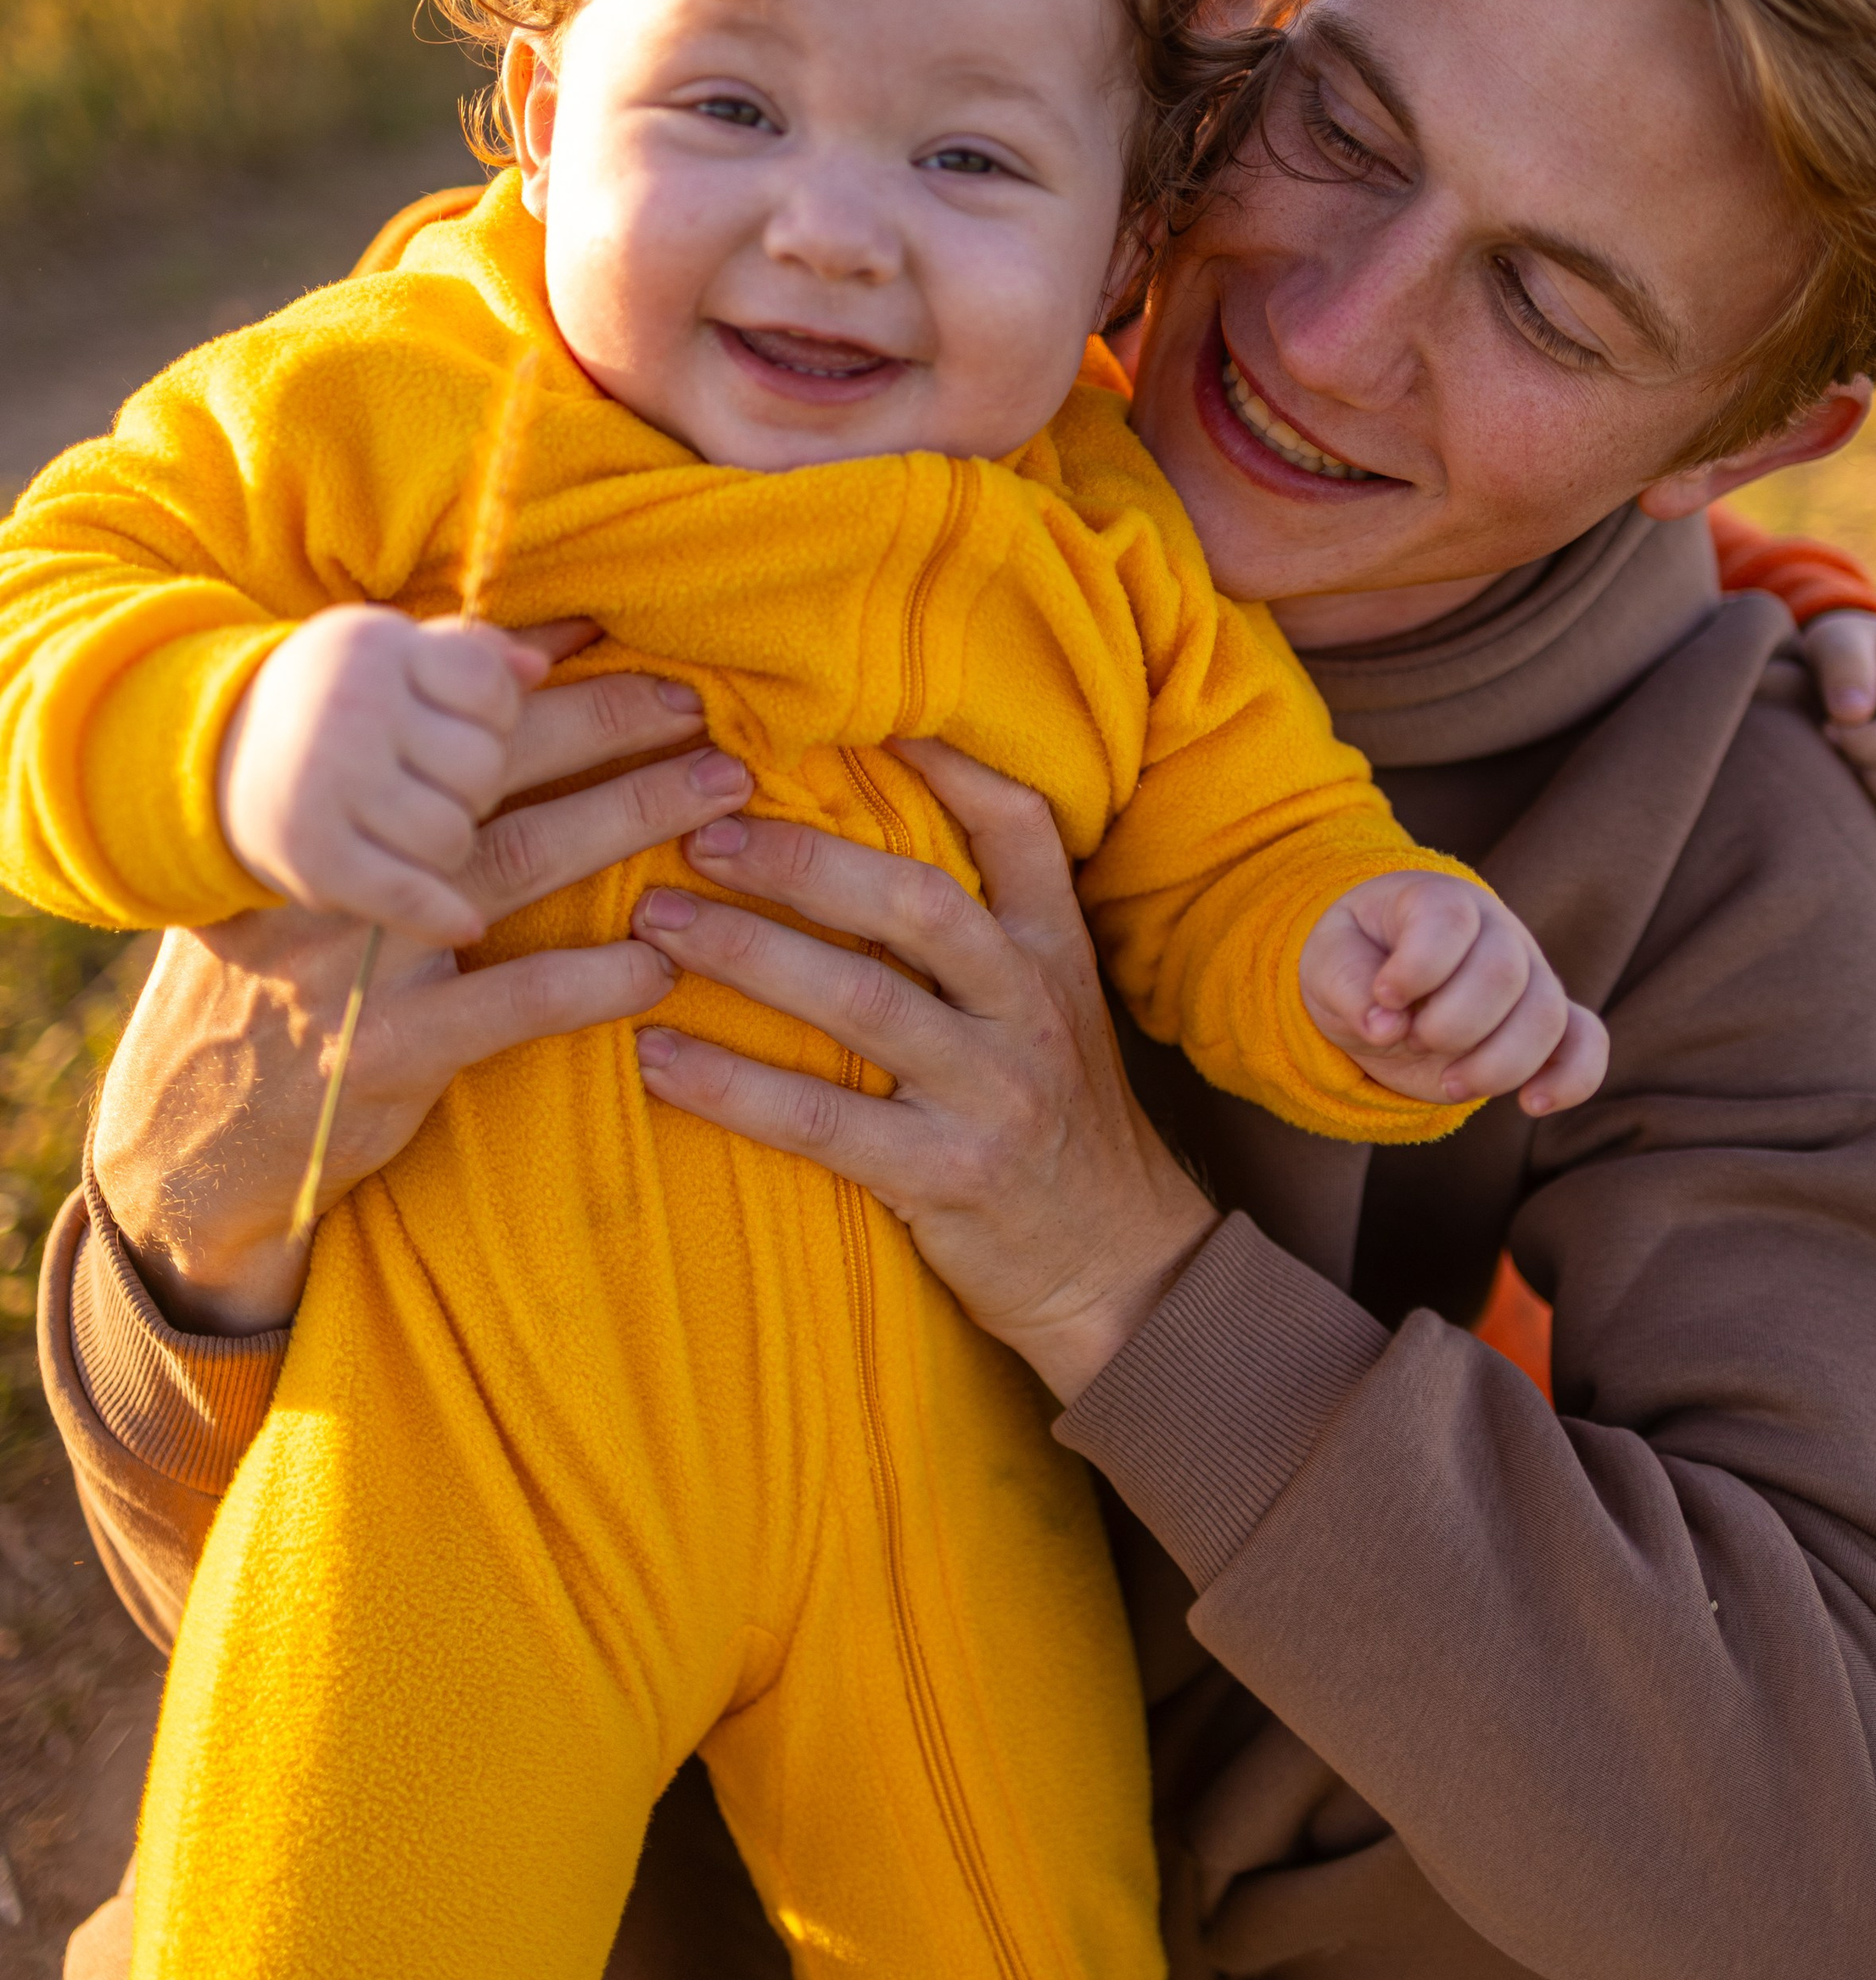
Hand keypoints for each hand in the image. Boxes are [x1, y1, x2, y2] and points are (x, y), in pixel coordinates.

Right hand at [96, 630, 750, 1334]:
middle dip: (610, 725)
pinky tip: (659, 966)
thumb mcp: (309, 873)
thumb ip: (389, 785)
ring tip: (721, 794)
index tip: (621, 635)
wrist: (191, 1132)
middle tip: (704, 708)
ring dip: (632, 816)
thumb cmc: (278, 979)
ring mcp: (363, 955)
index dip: (534, 670)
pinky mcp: (387, 1048)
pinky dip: (593, 979)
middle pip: (496, 767)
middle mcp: (343, 861)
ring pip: (521, 859)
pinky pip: (512, 1001)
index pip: (439, 716)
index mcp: (327, 805)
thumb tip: (507, 670)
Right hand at [219, 606, 543, 941]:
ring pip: (454, 835)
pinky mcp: (310, 859)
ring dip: (454, 843)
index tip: (477, 727)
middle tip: (448, 788)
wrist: (214, 762)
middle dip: (479, 785)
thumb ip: (471, 656)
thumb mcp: (394, 657)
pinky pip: (406, 894)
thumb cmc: (339, 701)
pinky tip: (467, 924)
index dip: (499, 717)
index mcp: (375, 648)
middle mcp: (348, 708)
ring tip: (427, 833)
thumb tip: (537, 667)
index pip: (491, 688)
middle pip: (482, 766)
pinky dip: (441, 915)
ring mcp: (326, 786)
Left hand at [628, 740, 1218, 1405]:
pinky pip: (822, 1120)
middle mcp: (1027, 1007)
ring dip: (745, 953)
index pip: (1017, 826)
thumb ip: (980, 926)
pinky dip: (731, 1085)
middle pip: (916, 903)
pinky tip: (656, 1060)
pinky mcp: (945, 1177)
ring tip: (652, 922)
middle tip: (699, 828)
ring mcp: (990, 1092)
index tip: (849, 712)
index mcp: (1051, 950)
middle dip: (802, 858)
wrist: (1120, 1267)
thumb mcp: (1048, 1005)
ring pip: (859, 1001)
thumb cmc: (1052, 1119)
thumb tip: (859, 823)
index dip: (943, 760)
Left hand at [1297, 871, 1608, 1115]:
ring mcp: (1531, 976)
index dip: (1415, 969)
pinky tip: (1532, 1104)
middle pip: (1503, 973)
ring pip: (1546, 1017)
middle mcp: (1498, 932)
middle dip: (1449, 1025)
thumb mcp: (1330, 961)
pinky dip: (1572, 1079)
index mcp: (1442, 900)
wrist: (1387, 980)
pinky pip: (1587, 1044)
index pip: (1449, 923)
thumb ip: (1348, 985)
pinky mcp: (1547, 1026)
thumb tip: (1383, 1025)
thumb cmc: (1359, 959)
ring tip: (1448, 1082)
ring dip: (1494, 1065)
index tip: (1384, 996)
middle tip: (1410, 1038)